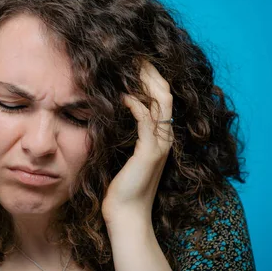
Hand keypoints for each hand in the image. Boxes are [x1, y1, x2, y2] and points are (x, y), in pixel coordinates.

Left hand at [101, 59, 173, 225]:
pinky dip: (135, 105)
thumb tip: (106, 114)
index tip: (134, 60)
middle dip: (150, 71)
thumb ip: (121, 135)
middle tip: (134, 54)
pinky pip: (146, 121)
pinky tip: (122, 95)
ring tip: (130, 64)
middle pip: (165, 92)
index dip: (151, 77)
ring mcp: (159, 145)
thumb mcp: (120, 155)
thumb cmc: (119, 188)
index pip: (161, 97)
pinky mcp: (149, 153)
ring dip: (146, 81)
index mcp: (158, 137)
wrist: (125, 217)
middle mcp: (164, 138)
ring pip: (161, 102)